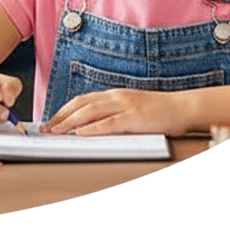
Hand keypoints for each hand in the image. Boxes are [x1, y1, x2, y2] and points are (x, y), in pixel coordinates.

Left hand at [41, 89, 189, 136]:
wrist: (182, 107)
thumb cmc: (159, 112)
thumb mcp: (132, 109)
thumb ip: (114, 115)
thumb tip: (91, 127)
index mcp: (115, 95)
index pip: (83, 100)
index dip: (64, 110)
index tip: (50, 121)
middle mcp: (117, 97)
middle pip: (82, 104)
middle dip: (61, 117)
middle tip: (46, 128)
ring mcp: (125, 106)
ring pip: (91, 112)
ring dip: (70, 122)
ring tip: (56, 131)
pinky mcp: (135, 118)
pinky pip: (109, 123)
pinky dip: (93, 128)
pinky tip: (81, 134)